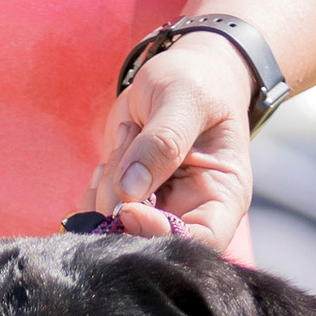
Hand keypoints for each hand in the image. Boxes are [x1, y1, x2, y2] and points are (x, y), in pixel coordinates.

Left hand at [90, 31, 253, 250]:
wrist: (182, 72)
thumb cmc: (197, 81)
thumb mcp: (184, 99)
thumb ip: (163, 141)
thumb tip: (130, 190)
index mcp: (223, 196)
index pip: (201, 242)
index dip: (160, 235)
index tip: (130, 207)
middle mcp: (193, 212)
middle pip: (151, 240)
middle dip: (122, 209)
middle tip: (121, 156)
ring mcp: (159, 209)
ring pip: (119, 228)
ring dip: (107, 189)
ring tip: (127, 135)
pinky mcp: (130, 201)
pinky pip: (100, 216)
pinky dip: (92, 193)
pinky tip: (109, 157)